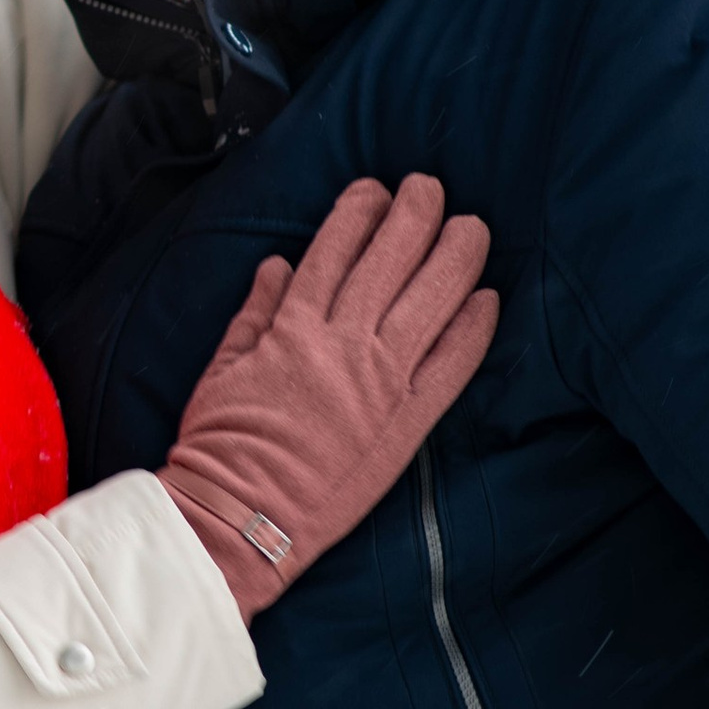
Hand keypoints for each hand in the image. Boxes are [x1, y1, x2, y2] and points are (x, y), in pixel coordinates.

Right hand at [158, 175, 496, 621]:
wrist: (240, 519)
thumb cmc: (220, 446)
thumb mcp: (222, 368)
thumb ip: (254, 312)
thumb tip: (278, 264)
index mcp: (291, 326)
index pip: (334, 248)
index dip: (359, 211)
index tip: (375, 190)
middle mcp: (341, 343)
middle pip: (390, 260)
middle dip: (415, 215)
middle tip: (431, 189)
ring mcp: (379, 381)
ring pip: (429, 298)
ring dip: (455, 254)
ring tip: (472, 226)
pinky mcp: (406, 422)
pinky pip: (450, 365)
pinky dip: (472, 329)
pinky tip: (488, 299)